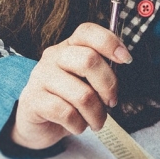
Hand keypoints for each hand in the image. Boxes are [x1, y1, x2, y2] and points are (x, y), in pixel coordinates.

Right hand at [10, 22, 132, 149]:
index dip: (110, 42)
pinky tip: (77, 126)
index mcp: (70, 46)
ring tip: (97, 121)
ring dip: (96, 113)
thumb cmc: (69, 98)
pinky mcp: (33, 100)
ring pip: (82, 94)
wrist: (38, 123)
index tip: (126, 59)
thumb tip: (123, 64)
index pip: (88, 32)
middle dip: (108, 85)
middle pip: (88, 60)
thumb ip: (102, 71)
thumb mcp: (86, 80)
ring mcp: (41, 76)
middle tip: (111, 102)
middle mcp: (54, 56)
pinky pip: (66, 113)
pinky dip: (79, 124)